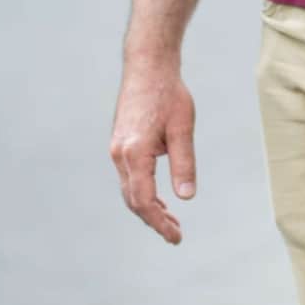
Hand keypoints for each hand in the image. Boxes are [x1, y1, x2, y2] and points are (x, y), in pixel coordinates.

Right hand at [110, 60, 197, 244]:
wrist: (147, 66)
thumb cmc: (168, 94)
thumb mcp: (183, 128)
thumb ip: (184, 164)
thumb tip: (187, 197)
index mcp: (134, 152)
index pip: (144, 200)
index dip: (159, 223)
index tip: (175, 237)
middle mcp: (120, 154)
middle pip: (133, 200)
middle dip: (154, 220)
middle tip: (176, 234)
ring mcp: (117, 150)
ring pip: (129, 190)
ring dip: (148, 208)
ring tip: (171, 221)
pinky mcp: (120, 145)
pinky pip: (129, 178)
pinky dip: (143, 193)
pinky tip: (160, 199)